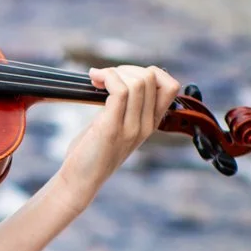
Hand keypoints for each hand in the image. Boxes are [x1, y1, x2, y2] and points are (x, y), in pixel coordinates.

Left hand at [59, 63, 180, 207]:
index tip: (125, 77)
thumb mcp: (115, 126)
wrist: (80, 181)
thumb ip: (124, 106)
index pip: (171, 86)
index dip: (150, 72)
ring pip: (138, 82)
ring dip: (114, 72)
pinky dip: (107, 77)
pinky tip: (94, 80)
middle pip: (152, 77)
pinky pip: (120, 90)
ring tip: (97, 79)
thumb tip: (119, 76)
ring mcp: (131, 128)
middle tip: (104, 78)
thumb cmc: (92, 153)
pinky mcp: (112, 129)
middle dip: (126, 69)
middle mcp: (146, 126)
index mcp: (150, 123)